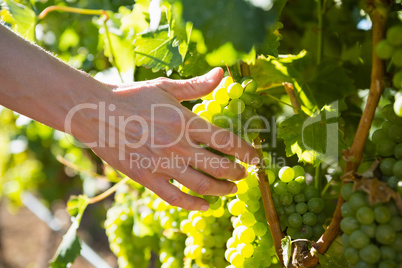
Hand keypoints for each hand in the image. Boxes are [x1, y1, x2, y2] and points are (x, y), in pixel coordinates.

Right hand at [74, 68, 258, 210]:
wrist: (95, 112)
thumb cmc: (131, 97)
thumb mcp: (165, 87)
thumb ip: (196, 85)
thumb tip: (222, 73)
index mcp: (185, 121)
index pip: (227, 140)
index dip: (247, 152)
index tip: (257, 158)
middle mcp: (177, 144)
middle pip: (219, 166)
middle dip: (237, 173)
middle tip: (244, 176)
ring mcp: (161, 163)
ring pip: (201, 185)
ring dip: (222, 190)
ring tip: (231, 190)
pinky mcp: (145, 177)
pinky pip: (173, 197)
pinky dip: (193, 204)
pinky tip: (205, 206)